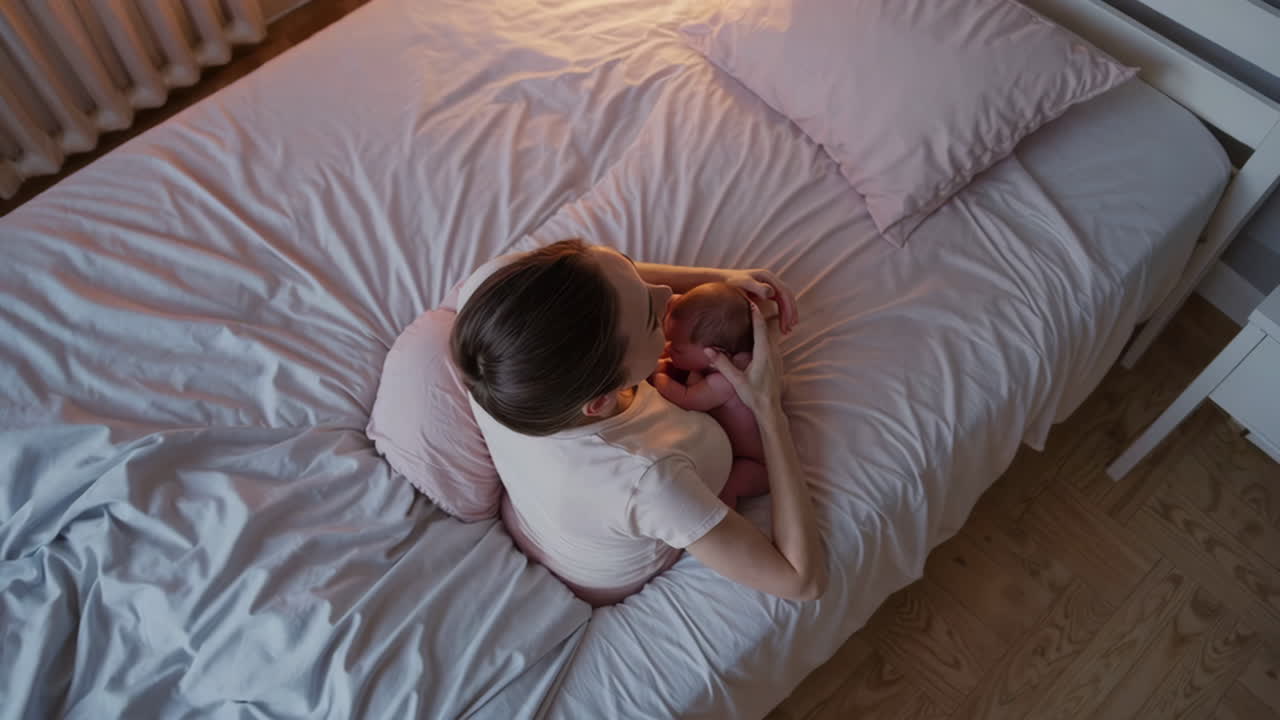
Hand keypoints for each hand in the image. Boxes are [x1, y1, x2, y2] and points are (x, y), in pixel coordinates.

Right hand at [704, 301, 782, 415]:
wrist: (770, 409)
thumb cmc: (753, 395)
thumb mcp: (735, 380)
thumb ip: (722, 364)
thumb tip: (708, 350)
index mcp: (763, 354)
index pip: (760, 327)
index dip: (755, 313)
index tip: (750, 301)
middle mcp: (773, 353)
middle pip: (768, 327)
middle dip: (760, 315)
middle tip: (750, 303)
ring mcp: (777, 357)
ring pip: (772, 335)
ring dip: (763, 325)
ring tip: (753, 315)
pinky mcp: (778, 363)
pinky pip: (773, 343)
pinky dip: (766, 335)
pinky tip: (758, 335)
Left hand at [723, 269, 798, 333]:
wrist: (720, 279)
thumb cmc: (730, 282)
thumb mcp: (743, 284)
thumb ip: (757, 287)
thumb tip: (772, 294)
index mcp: (768, 277)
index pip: (784, 294)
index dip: (788, 309)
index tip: (788, 323)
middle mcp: (770, 280)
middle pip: (787, 297)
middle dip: (790, 313)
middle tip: (789, 330)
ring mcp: (768, 285)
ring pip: (784, 300)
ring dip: (788, 314)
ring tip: (787, 330)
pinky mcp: (765, 291)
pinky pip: (778, 302)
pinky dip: (782, 312)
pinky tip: (781, 323)